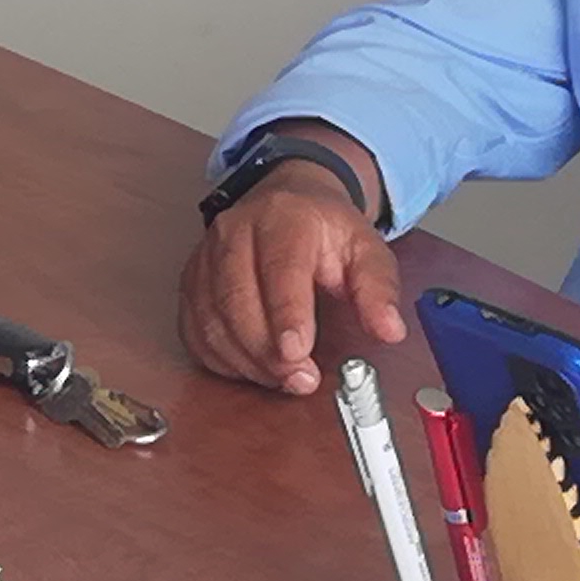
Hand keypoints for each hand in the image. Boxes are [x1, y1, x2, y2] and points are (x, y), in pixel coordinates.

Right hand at [178, 150, 401, 391]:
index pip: (280, 268)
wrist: (286, 202)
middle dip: (266, 350)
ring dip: (246, 360)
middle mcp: (235, 233)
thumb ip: (379, 290)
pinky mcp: (190, 283)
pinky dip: (221, 359)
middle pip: (236, 298)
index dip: (286, 314)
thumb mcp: (366, 249)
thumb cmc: (322, 229)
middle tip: (300, 379)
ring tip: (283, 377)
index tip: (298, 352)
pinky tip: (252, 367)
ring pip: (211, 320)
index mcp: (283, 218)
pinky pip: (194, 331)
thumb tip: (389, 329)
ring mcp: (206, 258)